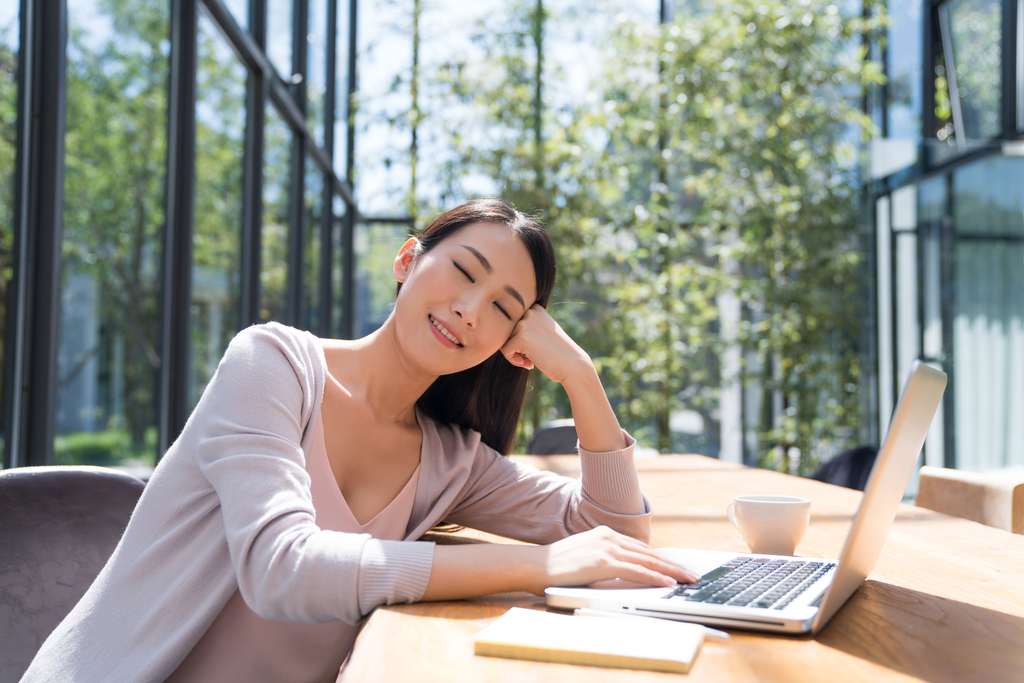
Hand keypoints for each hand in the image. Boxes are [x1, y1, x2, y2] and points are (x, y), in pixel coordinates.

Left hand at [499, 305, 589, 384]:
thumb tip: (498, 328)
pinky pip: (505, 350)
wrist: (573, 365)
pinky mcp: (521, 337)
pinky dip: (513, 360)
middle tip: (528, 357)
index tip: (530, 348)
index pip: (512, 321)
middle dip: (514, 345)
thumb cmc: (557, 352)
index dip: (517, 336)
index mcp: (535, 308)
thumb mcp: (543, 331)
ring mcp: (525, 323)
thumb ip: (526, 326)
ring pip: (504, 339)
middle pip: (506, 329)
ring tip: (528, 361)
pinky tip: (528, 364)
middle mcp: (529, 311)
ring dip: (514, 353)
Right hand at [527, 526, 699, 594]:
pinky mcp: (603, 562)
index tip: (677, 568)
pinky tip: (669, 582)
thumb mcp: (586, 558)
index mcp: (605, 534)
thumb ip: (606, 561)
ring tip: (687, 580)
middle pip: (649, 553)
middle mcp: (609, 537)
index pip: (641, 548)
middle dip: (673, 566)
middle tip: (691, 575)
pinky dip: (655, 577)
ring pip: (648, 561)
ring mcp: (607, 547)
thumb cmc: (557, 566)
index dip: (662, 560)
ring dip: (671, 572)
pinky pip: (636, 571)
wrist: (535, 565)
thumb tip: (629, 574)